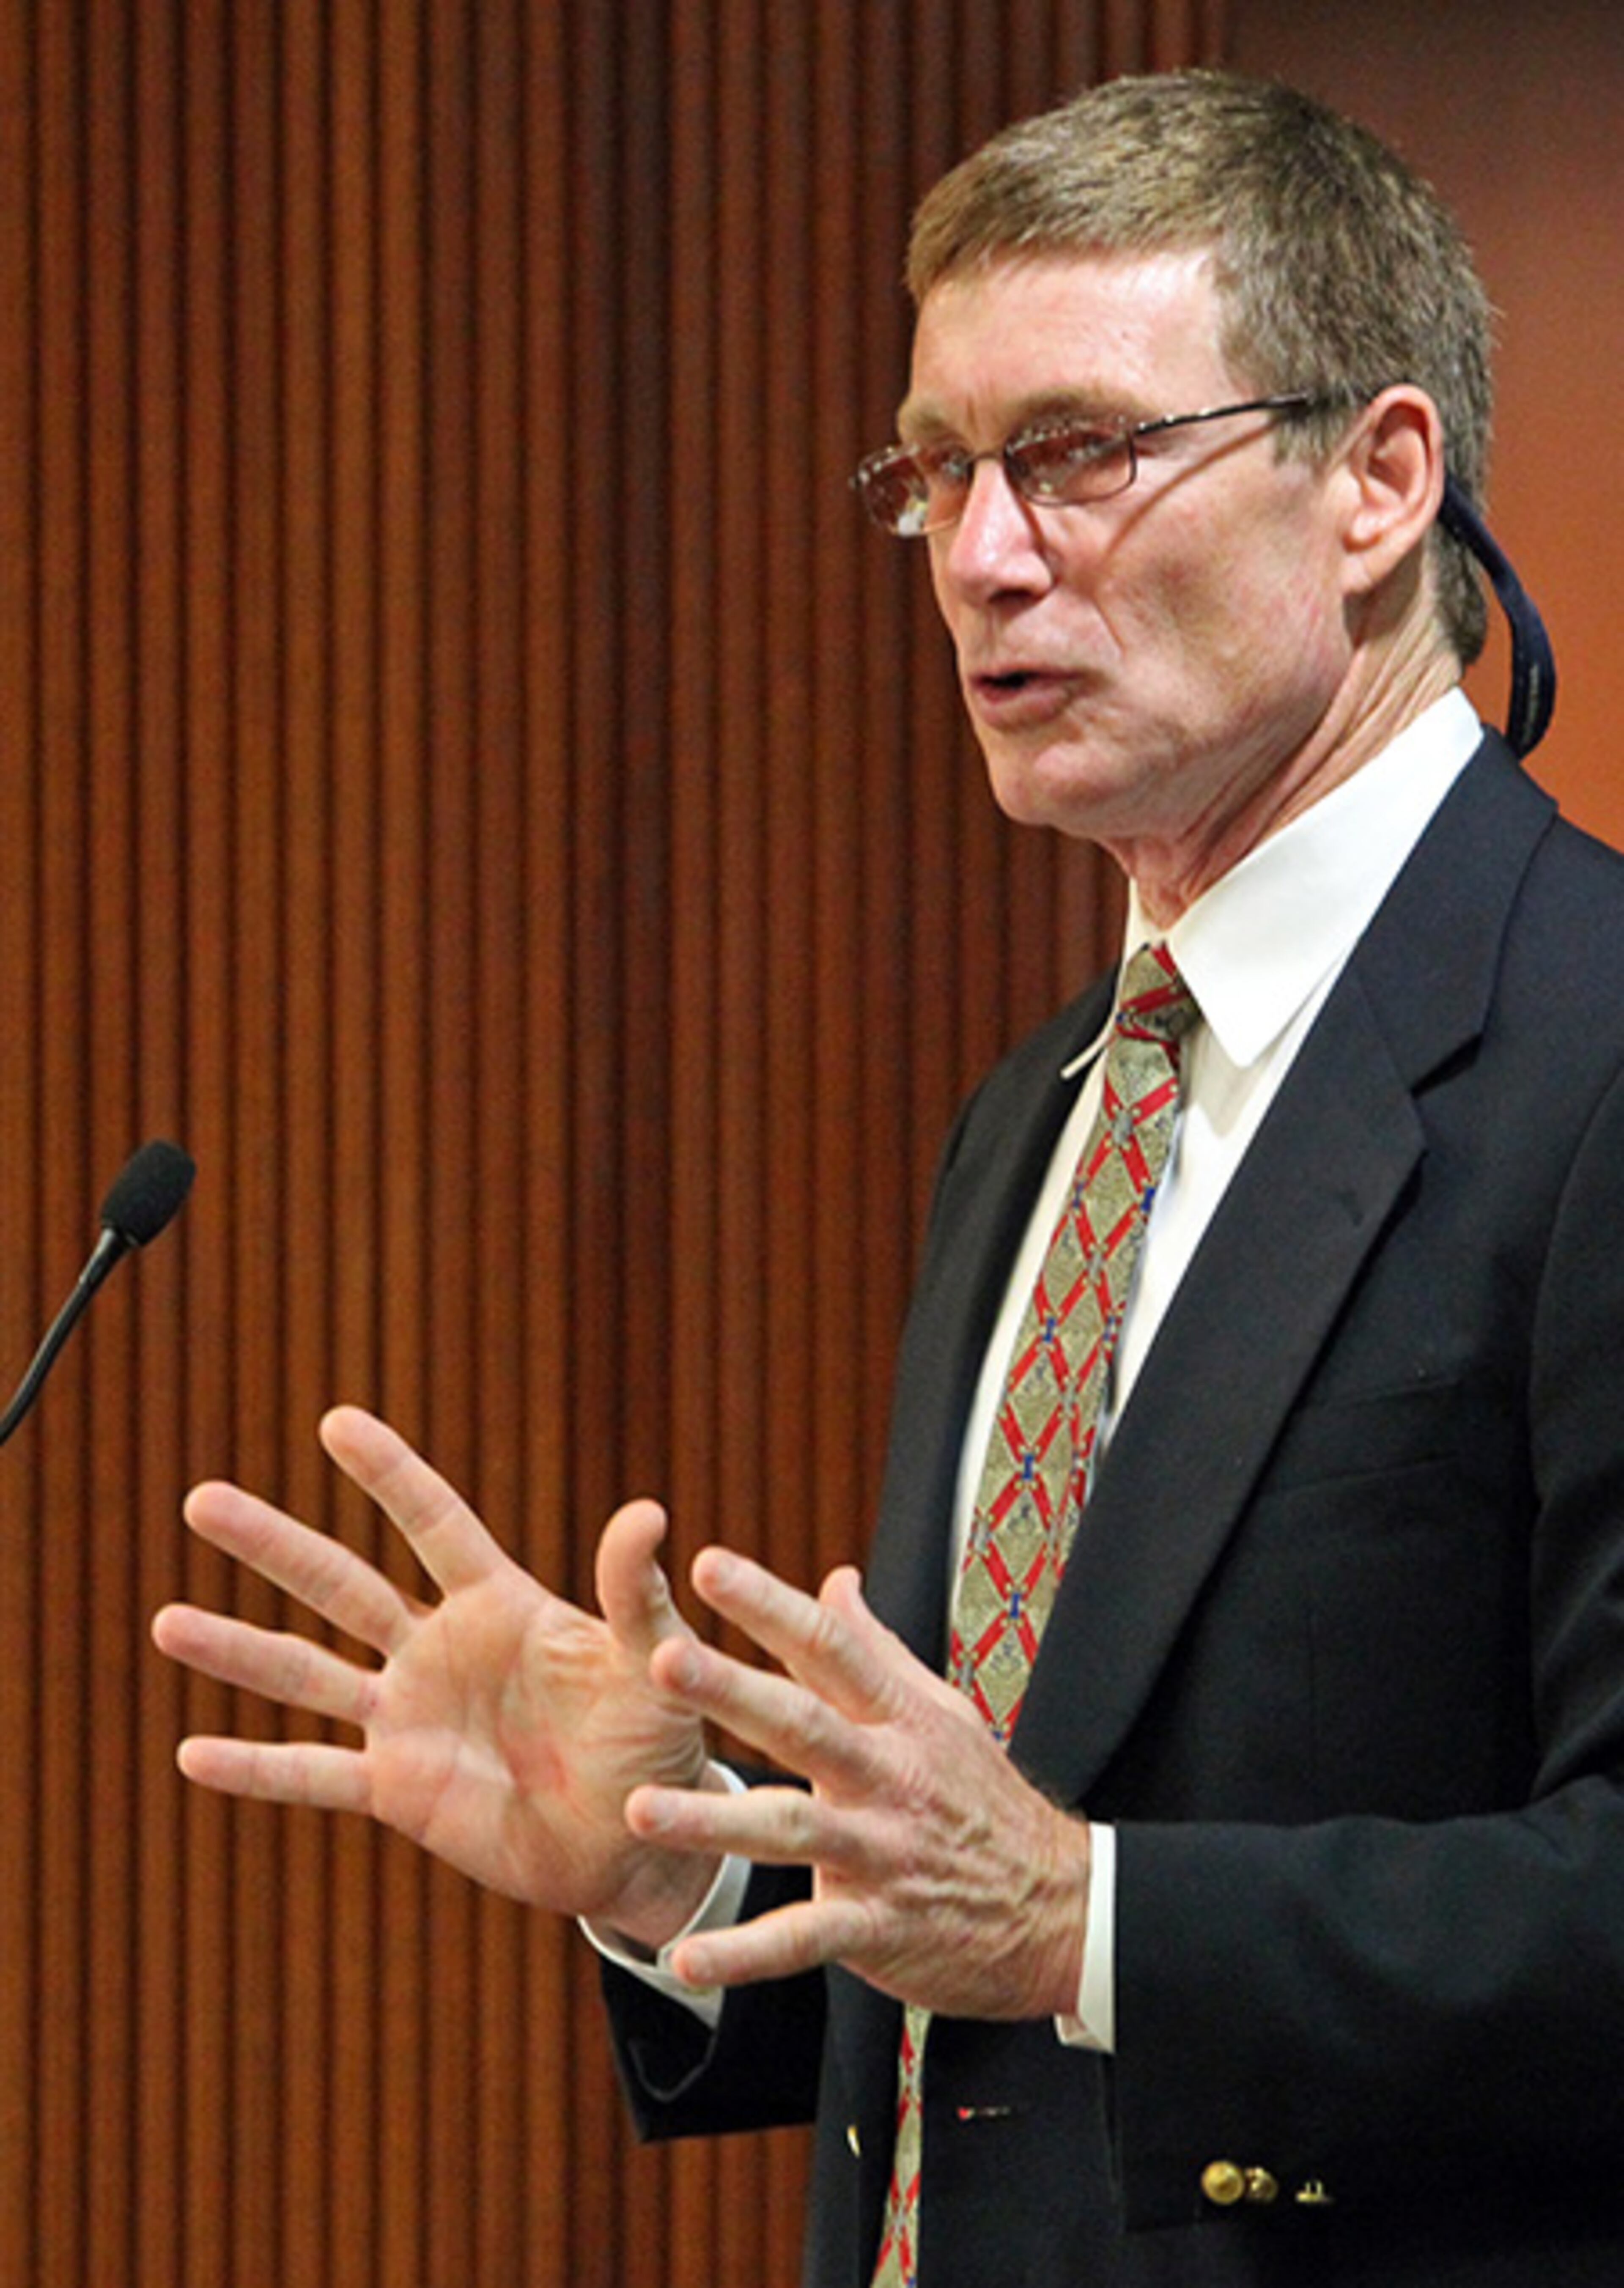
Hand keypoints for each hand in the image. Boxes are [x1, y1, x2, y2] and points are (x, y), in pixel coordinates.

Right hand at [151, 1406, 719, 1947]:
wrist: (639, 1839)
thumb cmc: (658, 1740)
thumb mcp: (653, 1662)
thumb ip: (636, 1594)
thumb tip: (648, 1513)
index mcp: (500, 1606)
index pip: (434, 1522)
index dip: (389, 1473)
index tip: (335, 1420)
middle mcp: (440, 1650)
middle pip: (342, 1582)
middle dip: (274, 1543)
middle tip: (201, 1500)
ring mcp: (411, 1719)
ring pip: (307, 1673)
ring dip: (238, 1647)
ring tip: (165, 1619)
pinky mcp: (400, 1791)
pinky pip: (314, 1775)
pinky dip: (254, 1768)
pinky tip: (191, 1752)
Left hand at [623, 1550, 1090, 2020]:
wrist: (1060, 1911)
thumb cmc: (984, 1801)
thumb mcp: (942, 1713)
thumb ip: (876, 1648)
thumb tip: (836, 1579)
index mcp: (899, 1719)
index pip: (830, 1646)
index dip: (771, 1604)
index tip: (709, 1564)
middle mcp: (887, 1776)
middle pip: (802, 1723)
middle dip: (731, 1690)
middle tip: (661, 1659)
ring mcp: (882, 1851)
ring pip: (790, 1829)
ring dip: (714, 1821)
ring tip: (639, 1810)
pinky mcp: (878, 1926)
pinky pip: (804, 1940)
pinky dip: (745, 1954)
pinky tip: (685, 1959)